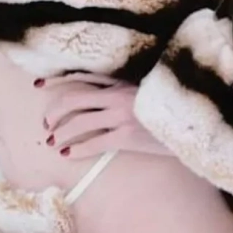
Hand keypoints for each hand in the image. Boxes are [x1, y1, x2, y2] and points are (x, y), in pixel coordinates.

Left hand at [38, 73, 174, 158]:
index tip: (39, 85)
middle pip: (73, 99)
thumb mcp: (146, 90)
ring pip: (79, 122)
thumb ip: (125, 89)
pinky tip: (67, 155)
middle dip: (54, 113)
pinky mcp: (128, 136)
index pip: (81, 76)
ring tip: (53, 142)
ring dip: (61, 133)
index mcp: (122, 80)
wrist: (193, 124)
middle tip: (46, 124)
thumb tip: (101, 96)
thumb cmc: (169, 109)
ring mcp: (122, 115)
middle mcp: (118, 94)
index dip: (57, 80)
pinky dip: (76, 150)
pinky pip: (94, 143)